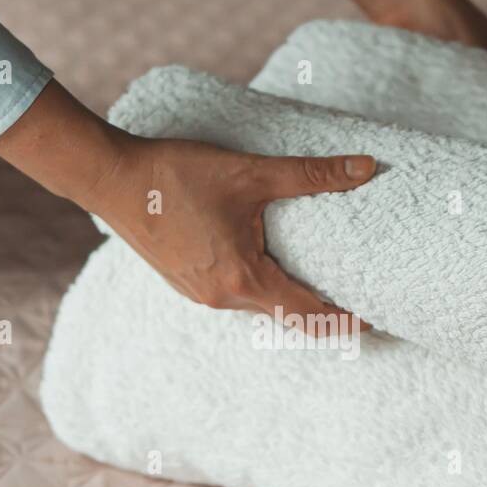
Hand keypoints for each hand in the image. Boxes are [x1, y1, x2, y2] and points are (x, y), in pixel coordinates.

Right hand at [92, 135, 374, 332]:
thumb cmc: (177, 174)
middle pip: (287, 316)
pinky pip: (235, 296)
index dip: (345, 320)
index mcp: (243, 279)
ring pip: (260, 307)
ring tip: (321, 280)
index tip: (375, 318)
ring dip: (290, 299)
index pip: (308, 314)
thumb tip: (366, 167)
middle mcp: (222, 298)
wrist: (111, 178)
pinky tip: (271, 266)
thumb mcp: (249, 172)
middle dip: (323, 312)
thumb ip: (311, 174)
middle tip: (358, 300)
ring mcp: (201, 295)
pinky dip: (262, 288)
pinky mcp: (187, 284)